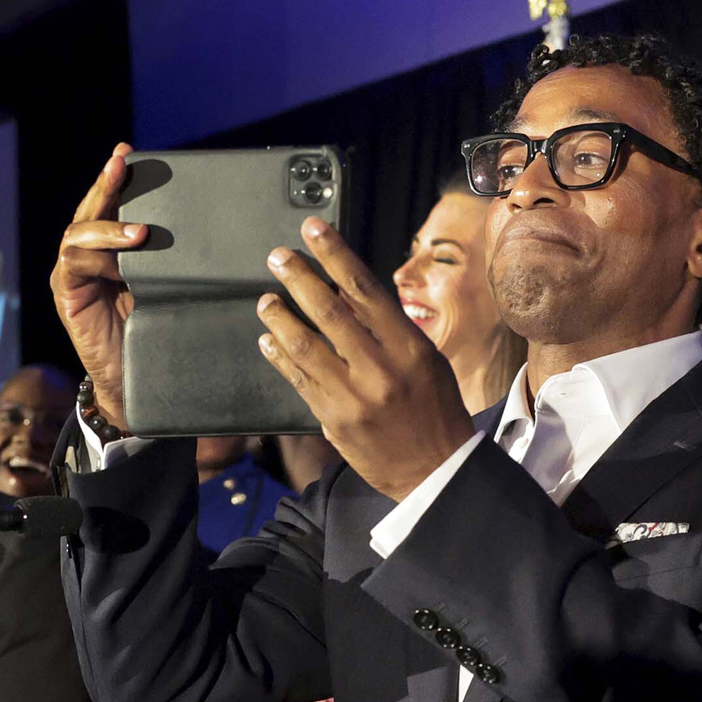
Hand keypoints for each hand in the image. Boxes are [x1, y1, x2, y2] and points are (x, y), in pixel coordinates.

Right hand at [51, 142, 145, 430]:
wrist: (131, 381)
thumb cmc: (151, 334)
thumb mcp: (164, 288)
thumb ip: (169, 261)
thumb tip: (204, 230)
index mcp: (110, 250)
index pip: (111, 206)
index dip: (117, 180)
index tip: (129, 153)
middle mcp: (88, 255)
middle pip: (91, 209)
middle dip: (106, 184)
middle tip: (121, 161)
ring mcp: (73, 272)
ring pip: (79, 232)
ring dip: (107, 225)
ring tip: (140, 230)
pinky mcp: (66, 292)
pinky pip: (74, 262)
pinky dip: (97, 254)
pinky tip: (122, 258)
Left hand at [256, 218, 478, 501]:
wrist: (435, 471)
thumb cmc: (434, 410)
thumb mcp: (425, 360)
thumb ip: (388, 328)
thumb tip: (345, 292)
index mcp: (409, 348)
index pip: (365, 290)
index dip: (335, 256)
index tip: (313, 231)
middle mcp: (380, 369)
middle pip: (330, 312)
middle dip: (300, 279)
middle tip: (278, 257)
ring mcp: (353, 396)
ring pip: (305, 346)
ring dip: (280, 317)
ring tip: (265, 300)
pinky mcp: (333, 420)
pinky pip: (299, 380)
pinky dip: (280, 357)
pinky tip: (267, 341)